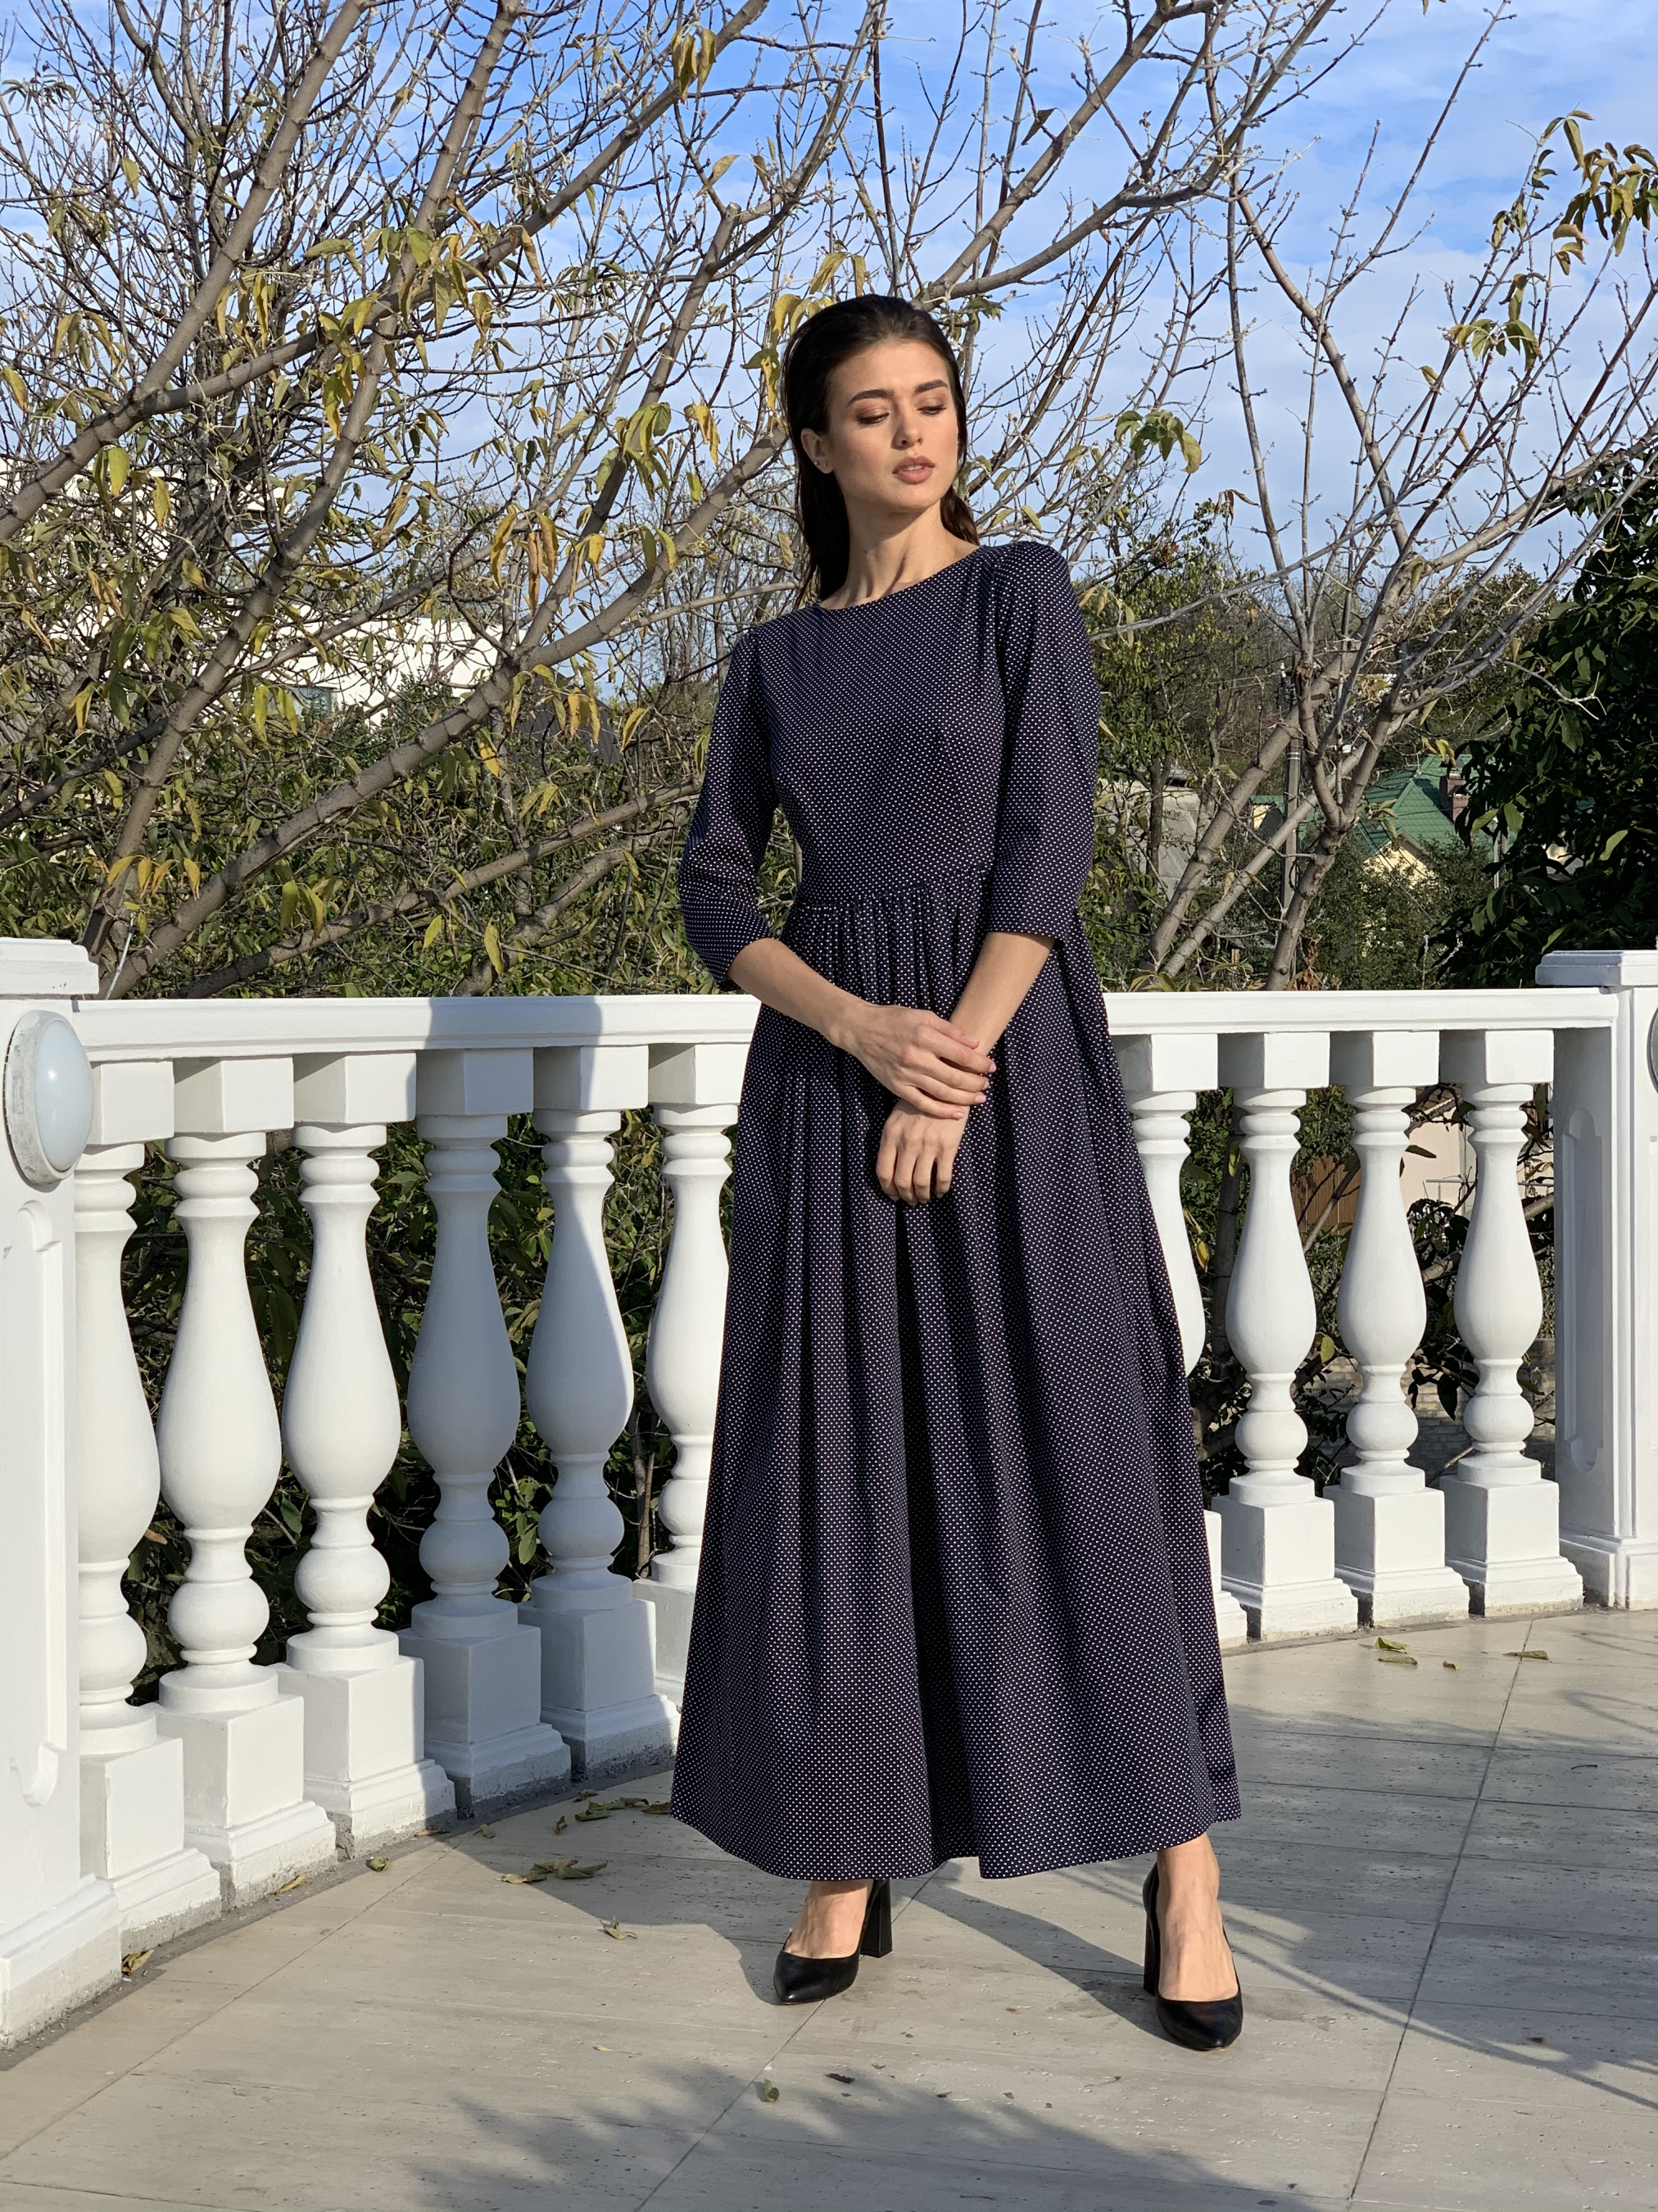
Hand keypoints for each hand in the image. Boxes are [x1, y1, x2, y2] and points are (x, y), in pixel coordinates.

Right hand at [840, 1001, 993, 1117]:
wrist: (861, 1030)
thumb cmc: (894, 1019)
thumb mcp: (924, 1016)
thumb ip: (950, 1030)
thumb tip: (975, 1044)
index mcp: (925, 1037)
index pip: (962, 1055)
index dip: (981, 1063)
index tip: (991, 1067)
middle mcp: (916, 1058)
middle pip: (955, 1077)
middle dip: (976, 1083)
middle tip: (986, 1084)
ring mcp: (906, 1075)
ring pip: (943, 1093)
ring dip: (965, 1098)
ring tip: (979, 1098)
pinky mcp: (897, 1087)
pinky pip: (923, 1104)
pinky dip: (943, 1111)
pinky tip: (958, 1113)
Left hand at [877, 1105, 965, 1202]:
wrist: (946, 1088)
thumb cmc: (920, 1103)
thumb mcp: (897, 1117)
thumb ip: (892, 1140)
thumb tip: (891, 1167)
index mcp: (891, 1135)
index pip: (883, 1172)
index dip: (888, 1189)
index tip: (894, 1196)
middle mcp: (907, 1142)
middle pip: (901, 1181)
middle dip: (906, 1196)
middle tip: (911, 1201)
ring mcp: (927, 1145)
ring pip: (921, 1183)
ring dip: (922, 1196)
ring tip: (925, 1198)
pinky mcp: (947, 1147)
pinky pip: (943, 1177)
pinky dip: (941, 1189)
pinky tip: (940, 1191)